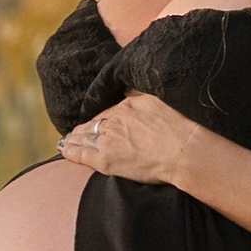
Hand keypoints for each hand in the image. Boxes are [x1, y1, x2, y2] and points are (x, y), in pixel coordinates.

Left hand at [58, 90, 198, 189]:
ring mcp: (108, 140)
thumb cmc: (182, 128)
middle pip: (94, 124)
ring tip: (67, 142)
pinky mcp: (106, 160)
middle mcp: (114, 121)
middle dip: (84, 129)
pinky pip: (82, 154)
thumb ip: (144, 97)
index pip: (107, 113)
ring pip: (84, 138)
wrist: (185, 150)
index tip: (96, 122)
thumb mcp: (162, 101)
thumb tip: (132, 90)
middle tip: (74, 133)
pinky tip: (64, 149)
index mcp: (127, 106)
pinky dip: (71, 151)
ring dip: (74, 139)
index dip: (100, 119)